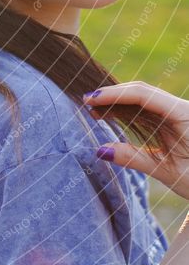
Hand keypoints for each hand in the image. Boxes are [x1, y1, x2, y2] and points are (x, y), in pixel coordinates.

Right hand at [84, 81, 188, 199]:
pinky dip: (128, 110)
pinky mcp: (175, 120)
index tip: (90, 99)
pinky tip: (112, 115)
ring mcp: (178, 112)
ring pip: (143, 97)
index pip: (143, 95)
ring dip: (119, 101)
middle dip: (113, 95)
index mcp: (184, 114)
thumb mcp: (169, 173)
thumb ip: (134, 159)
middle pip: (141, 91)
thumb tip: (100, 150)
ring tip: (94, 110)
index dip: (114, 94)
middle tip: (86, 103)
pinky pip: (148, 108)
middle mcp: (181, 107)